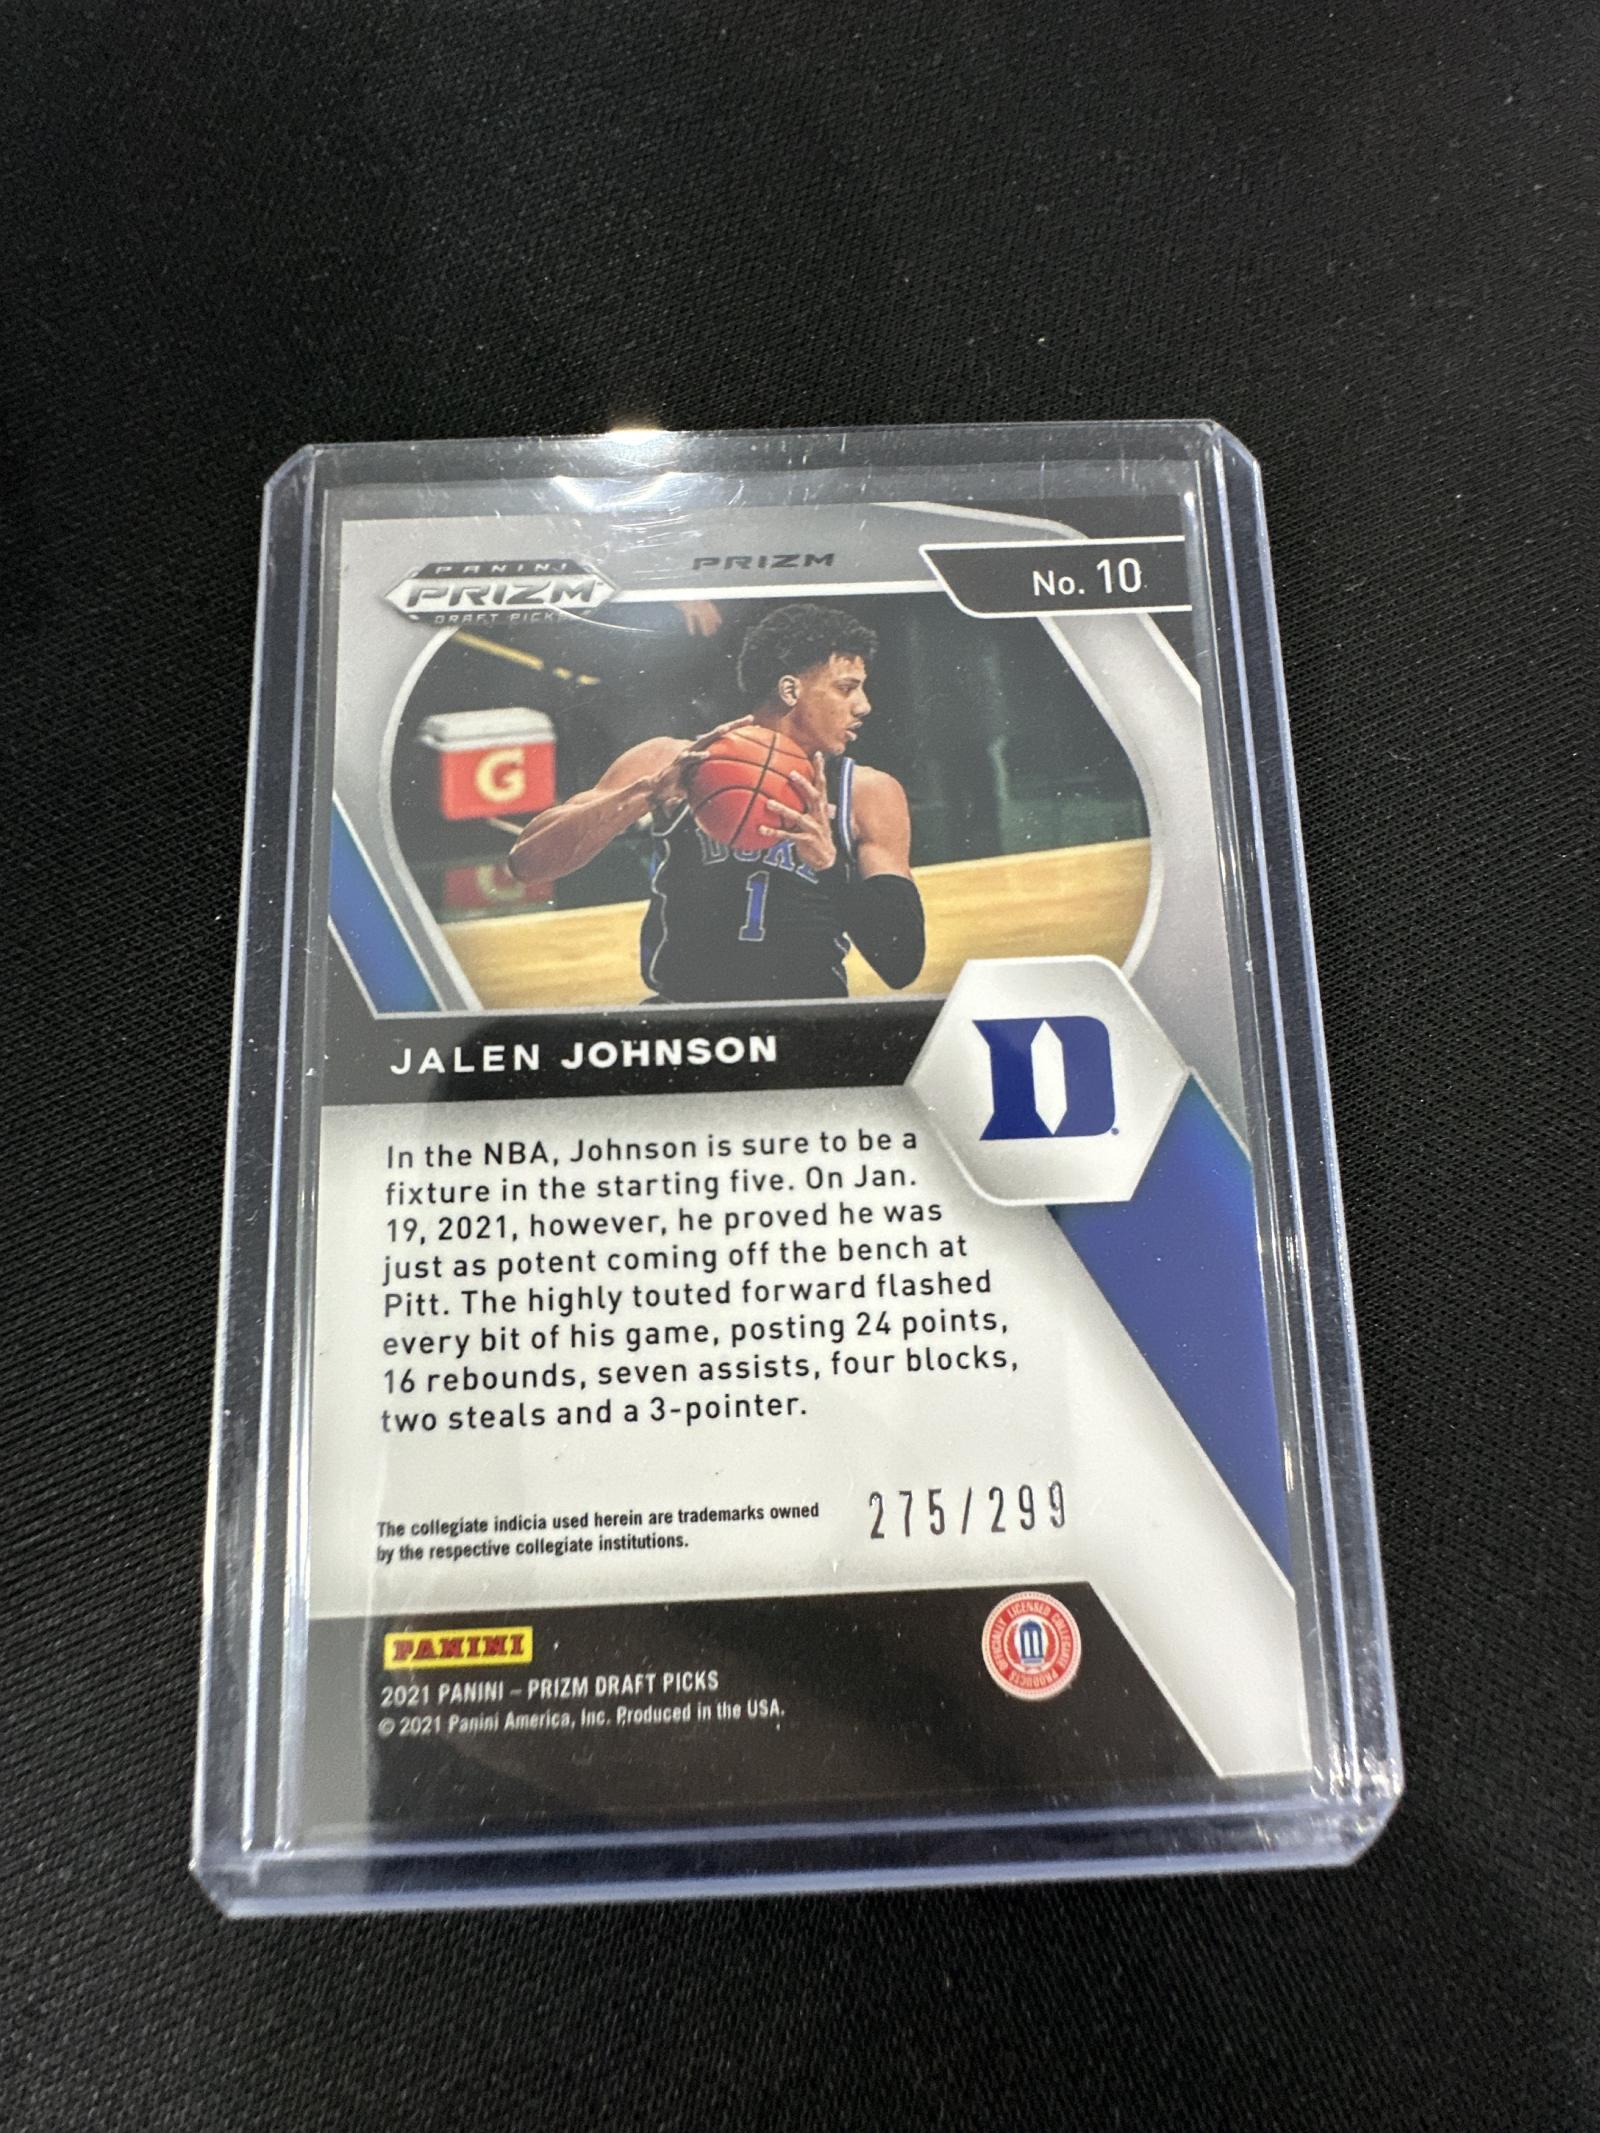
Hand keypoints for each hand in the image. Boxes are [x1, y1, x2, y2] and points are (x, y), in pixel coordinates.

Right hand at [642, 718, 750, 810]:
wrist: (661, 788)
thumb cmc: (683, 787)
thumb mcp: (703, 785)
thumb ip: (717, 785)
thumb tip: (738, 797)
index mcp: (705, 751)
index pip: (725, 738)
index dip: (740, 731)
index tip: (757, 726)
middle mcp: (699, 747)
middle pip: (720, 732)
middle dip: (735, 725)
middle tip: (750, 719)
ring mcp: (689, 752)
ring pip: (705, 739)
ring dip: (717, 733)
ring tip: (728, 729)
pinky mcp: (679, 762)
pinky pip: (690, 758)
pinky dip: (698, 756)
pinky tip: (706, 755)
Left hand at [765, 754, 836, 871]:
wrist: (827, 859)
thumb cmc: (817, 834)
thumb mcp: (815, 816)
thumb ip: (806, 803)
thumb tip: (793, 788)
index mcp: (821, 807)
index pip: (822, 785)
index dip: (821, 770)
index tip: (817, 754)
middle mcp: (819, 815)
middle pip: (814, 796)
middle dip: (804, 785)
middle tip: (792, 773)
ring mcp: (813, 829)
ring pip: (798, 817)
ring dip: (783, 810)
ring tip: (769, 803)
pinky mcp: (806, 841)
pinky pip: (787, 836)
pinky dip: (774, 832)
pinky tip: (760, 828)